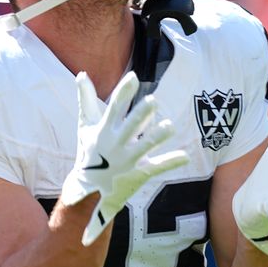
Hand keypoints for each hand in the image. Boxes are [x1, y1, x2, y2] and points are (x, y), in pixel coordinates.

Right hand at [61, 71, 189, 245]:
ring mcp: (129, 160)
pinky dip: (171, 162)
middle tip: (153, 101)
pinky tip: (185, 156)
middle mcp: (116, 144)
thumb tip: (82, 74)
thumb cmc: (89, 152)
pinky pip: (158, 166)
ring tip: (169, 126)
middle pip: (131, 126)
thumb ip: (86, 99)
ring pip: (146, 146)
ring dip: (158, 136)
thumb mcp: (85, 126)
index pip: (114, 108)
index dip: (124, 92)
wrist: (90, 192)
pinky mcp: (140, 173)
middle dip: (141, 114)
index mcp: (104, 130)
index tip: (133, 77)